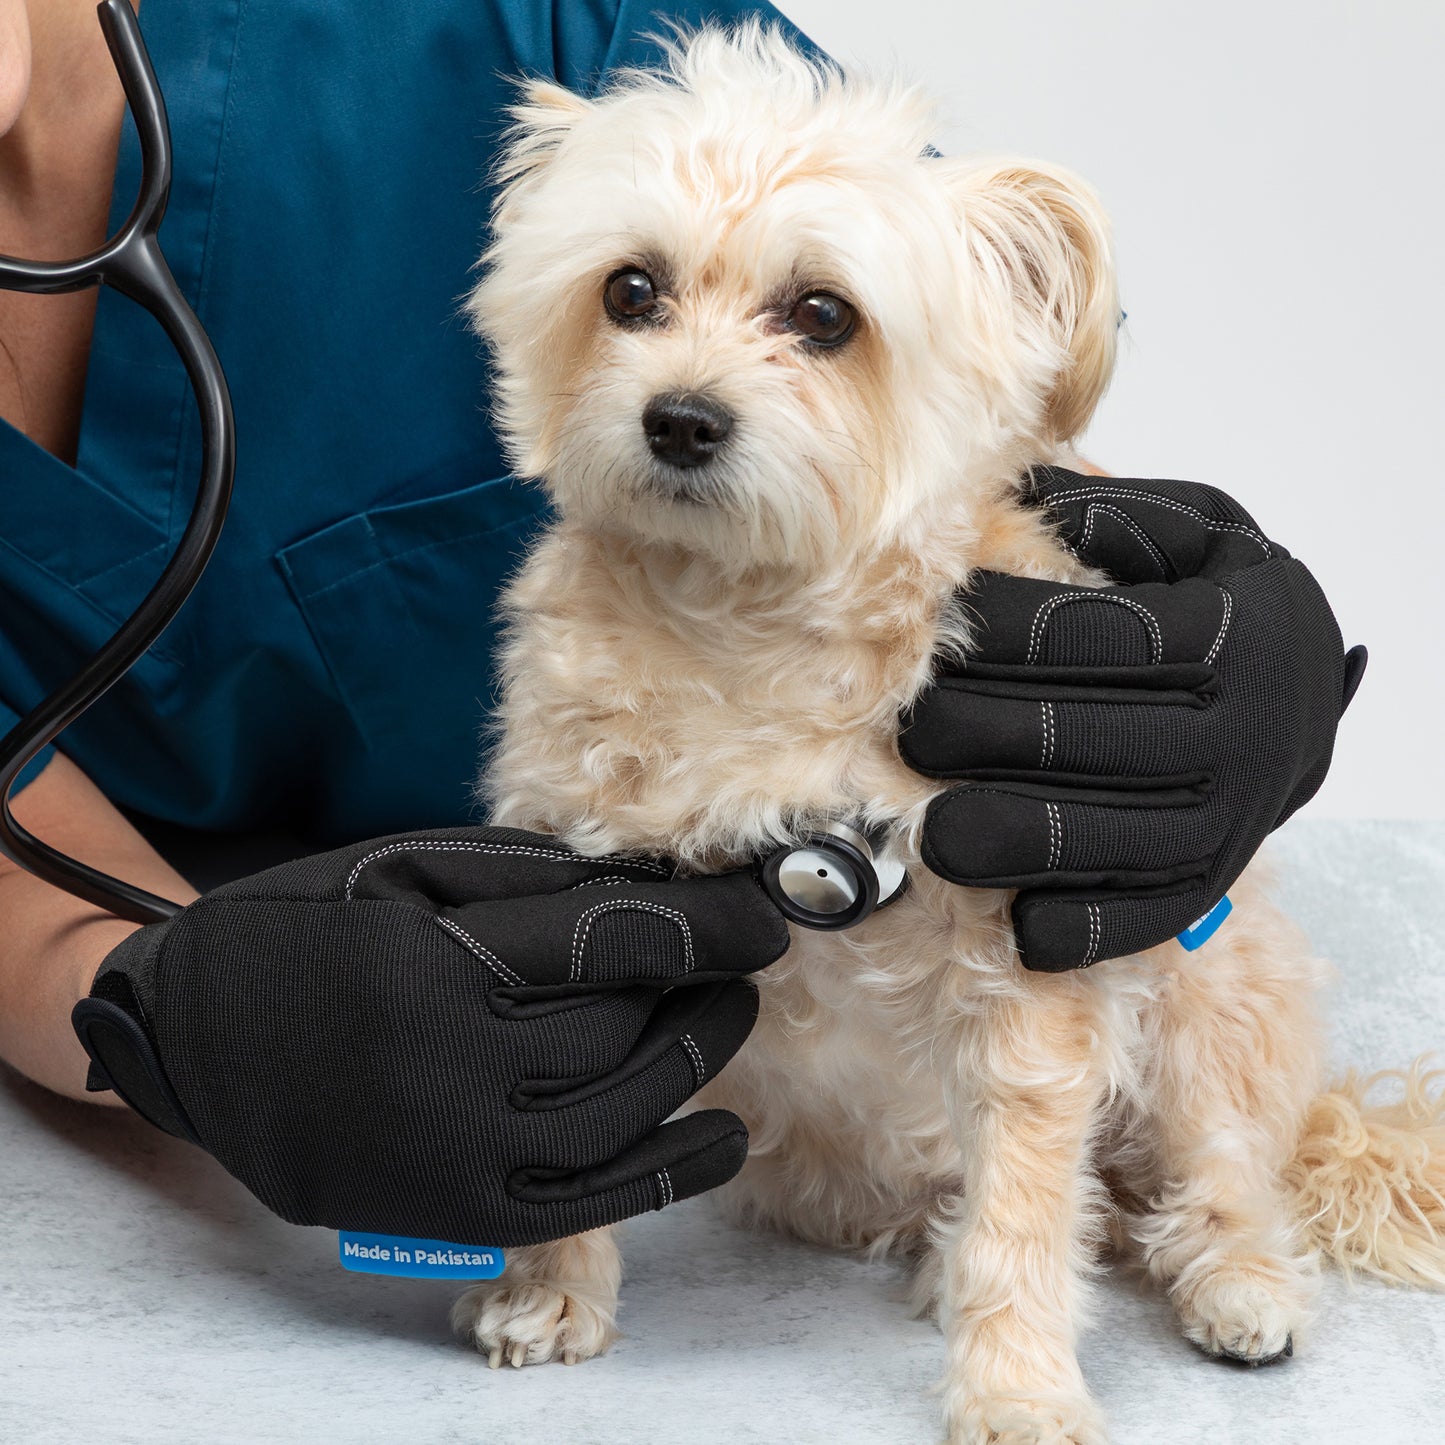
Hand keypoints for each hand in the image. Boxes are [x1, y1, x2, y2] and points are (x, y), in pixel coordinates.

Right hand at [73, 826, 789, 1244]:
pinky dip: (674, 1169)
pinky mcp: (461, 1207)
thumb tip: (644, 881)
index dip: (708, 923)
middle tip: (743, 955)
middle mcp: (457, 1063)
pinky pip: (595, 1199)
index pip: (616, 941)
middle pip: (629, 1025)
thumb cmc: (306, 933)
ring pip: (626, 1107)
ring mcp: (462, 1149)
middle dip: (706, 983)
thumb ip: (526, 876)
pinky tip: (725, 1135)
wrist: (197, 1041)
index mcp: (442, 963)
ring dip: (698, 1056)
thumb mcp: (402, 868)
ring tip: (730, 1013)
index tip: (765, 909)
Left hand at [900, 467, 1365, 970]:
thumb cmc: (1224, 606)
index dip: (1003, 632)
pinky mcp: (1205, 881)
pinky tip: (1011, 920)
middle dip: (979, 736)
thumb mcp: (1193, 535)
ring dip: (1005, 841)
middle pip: (1082, 741)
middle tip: (907, 729)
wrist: (1302, 704)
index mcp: (1228, 633)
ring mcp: (1223, 817)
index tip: (933, 623)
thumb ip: (1112, 515)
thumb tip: (1012, 489)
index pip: (1095, 637)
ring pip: (1101, 838)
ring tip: (929, 832)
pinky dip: (1074, 925)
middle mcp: (1234, 731)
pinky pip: (1138, 915)